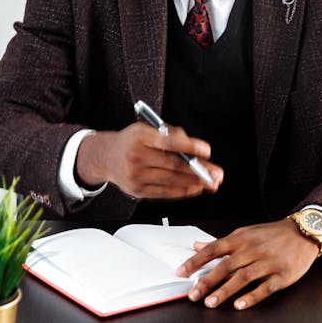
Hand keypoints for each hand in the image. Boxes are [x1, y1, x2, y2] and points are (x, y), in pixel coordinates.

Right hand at [75, 122, 222, 199]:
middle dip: (199, 171)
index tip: (206, 150)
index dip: (190, 147)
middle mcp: (137, 157)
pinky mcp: (138, 191)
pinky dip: (182, 191)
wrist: (105, 157)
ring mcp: (136, 176)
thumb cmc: (130, 141)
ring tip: (210, 183)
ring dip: (194, 183)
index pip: (169, 142)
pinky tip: (194, 189)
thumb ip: (169, 134)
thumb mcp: (145, 128)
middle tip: (216, 173)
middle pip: (173, 165)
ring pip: (172, 181)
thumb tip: (193, 146)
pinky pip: (165, 193)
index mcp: (140, 137)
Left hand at [176, 218, 321, 309]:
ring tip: (210, 303)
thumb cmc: (271, 234)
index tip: (181, 272)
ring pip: (242, 278)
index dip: (195, 261)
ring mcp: (267, 263)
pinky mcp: (282, 275)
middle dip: (206, 281)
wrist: (303, 233)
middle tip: (192, 294)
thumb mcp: (245, 233)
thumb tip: (197, 245)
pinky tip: (239, 305)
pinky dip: (251, 297)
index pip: (213, 249)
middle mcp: (252, 250)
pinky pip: (265, 288)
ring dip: (224, 291)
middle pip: (225, 266)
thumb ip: (221, 242)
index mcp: (240, 238)